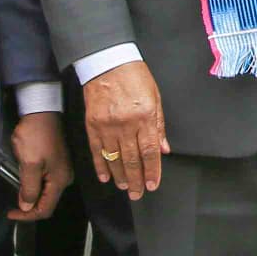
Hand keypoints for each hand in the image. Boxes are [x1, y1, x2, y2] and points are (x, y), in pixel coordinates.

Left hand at [6, 110, 71, 221]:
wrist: (41, 111)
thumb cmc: (35, 136)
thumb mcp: (29, 164)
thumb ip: (29, 188)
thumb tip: (27, 207)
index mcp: (60, 180)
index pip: (45, 209)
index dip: (27, 215)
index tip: (10, 213)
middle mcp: (64, 177)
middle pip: (46, 202)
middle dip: (28, 206)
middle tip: (11, 205)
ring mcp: (61, 169)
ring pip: (45, 192)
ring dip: (30, 194)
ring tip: (16, 190)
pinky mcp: (56, 162)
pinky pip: (45, 181)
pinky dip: (33, 185)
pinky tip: (23, 179)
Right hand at [84, 60, 168, 199]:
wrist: (107, 62)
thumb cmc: (135, 76)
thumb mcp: (155, 97)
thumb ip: (159, 126)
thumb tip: (164, 149)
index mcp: (145, 116)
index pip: (150, 151)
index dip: (152, 170)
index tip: (152, 184)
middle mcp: (126, 124)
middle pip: (132, 159)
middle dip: (136, 180)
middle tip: (137, 194)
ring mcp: (107, 125)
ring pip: (114, 158)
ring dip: (120, 176)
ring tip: (124, 187)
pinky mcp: (92, 125)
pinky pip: (97, 151)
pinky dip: (101, 166)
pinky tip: (105, 177)